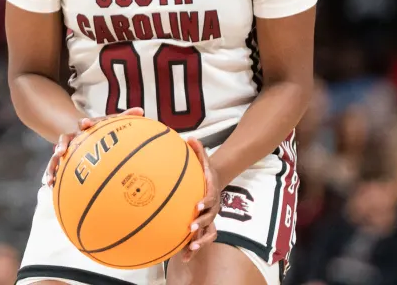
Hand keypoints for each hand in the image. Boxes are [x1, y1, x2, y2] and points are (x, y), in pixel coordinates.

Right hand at [43, 107, 143, 185]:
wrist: (80, 128)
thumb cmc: (99, 127)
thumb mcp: (109, 121)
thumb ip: (124, 116)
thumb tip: (141, 110)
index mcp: (84, 127)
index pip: (83, 123)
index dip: (84, 123)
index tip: (84, 123)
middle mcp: (72, 136)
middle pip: (64, 138)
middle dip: (61, 144)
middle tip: (59, 151)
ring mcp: (64, 147)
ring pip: (55, 156)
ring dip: (53, 165)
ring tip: (51, 179)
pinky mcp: (61, 158)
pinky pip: (54, 167)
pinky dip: (52, 175)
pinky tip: (51, 186)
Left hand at [181, 138, 220, 261]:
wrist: (213, 183)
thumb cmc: (204, 171)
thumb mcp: (203, 160)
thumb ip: (198, 151)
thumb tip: (190, 138)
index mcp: (212, 192)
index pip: (211, 198)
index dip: (205, 202)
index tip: (197, 205)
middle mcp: (213, 207)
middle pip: (211, 218)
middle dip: (201, 223)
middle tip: (190, 227)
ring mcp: (210, 219)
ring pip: (209, 233)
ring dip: (200, 241)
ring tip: (190, 248)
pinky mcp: (204, 227)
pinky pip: (202, 240)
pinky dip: (194, 250)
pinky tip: (183, 259)